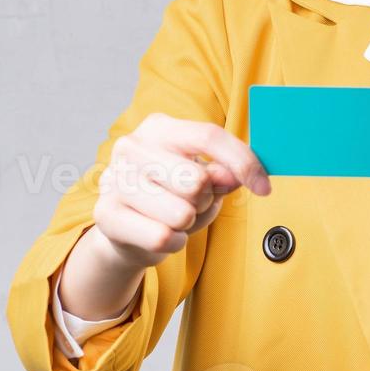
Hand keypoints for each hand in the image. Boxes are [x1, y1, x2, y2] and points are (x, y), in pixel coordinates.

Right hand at [91, 113, 270, 270]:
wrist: (127, 228)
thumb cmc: (171, 194)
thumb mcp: (203, 177)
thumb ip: (223, 173)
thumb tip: (235, 175)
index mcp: (159, 127)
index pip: (209, 136)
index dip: (243, 162)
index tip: (264, 187)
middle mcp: (131, 146)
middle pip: (196, 180)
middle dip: (206, 200)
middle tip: (194, 203)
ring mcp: (114, 179)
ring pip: (181, 213)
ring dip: (189, 223)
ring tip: (175, 217)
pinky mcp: (105, 214)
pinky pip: (163, 238)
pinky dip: (174, 242)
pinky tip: (162, 233)